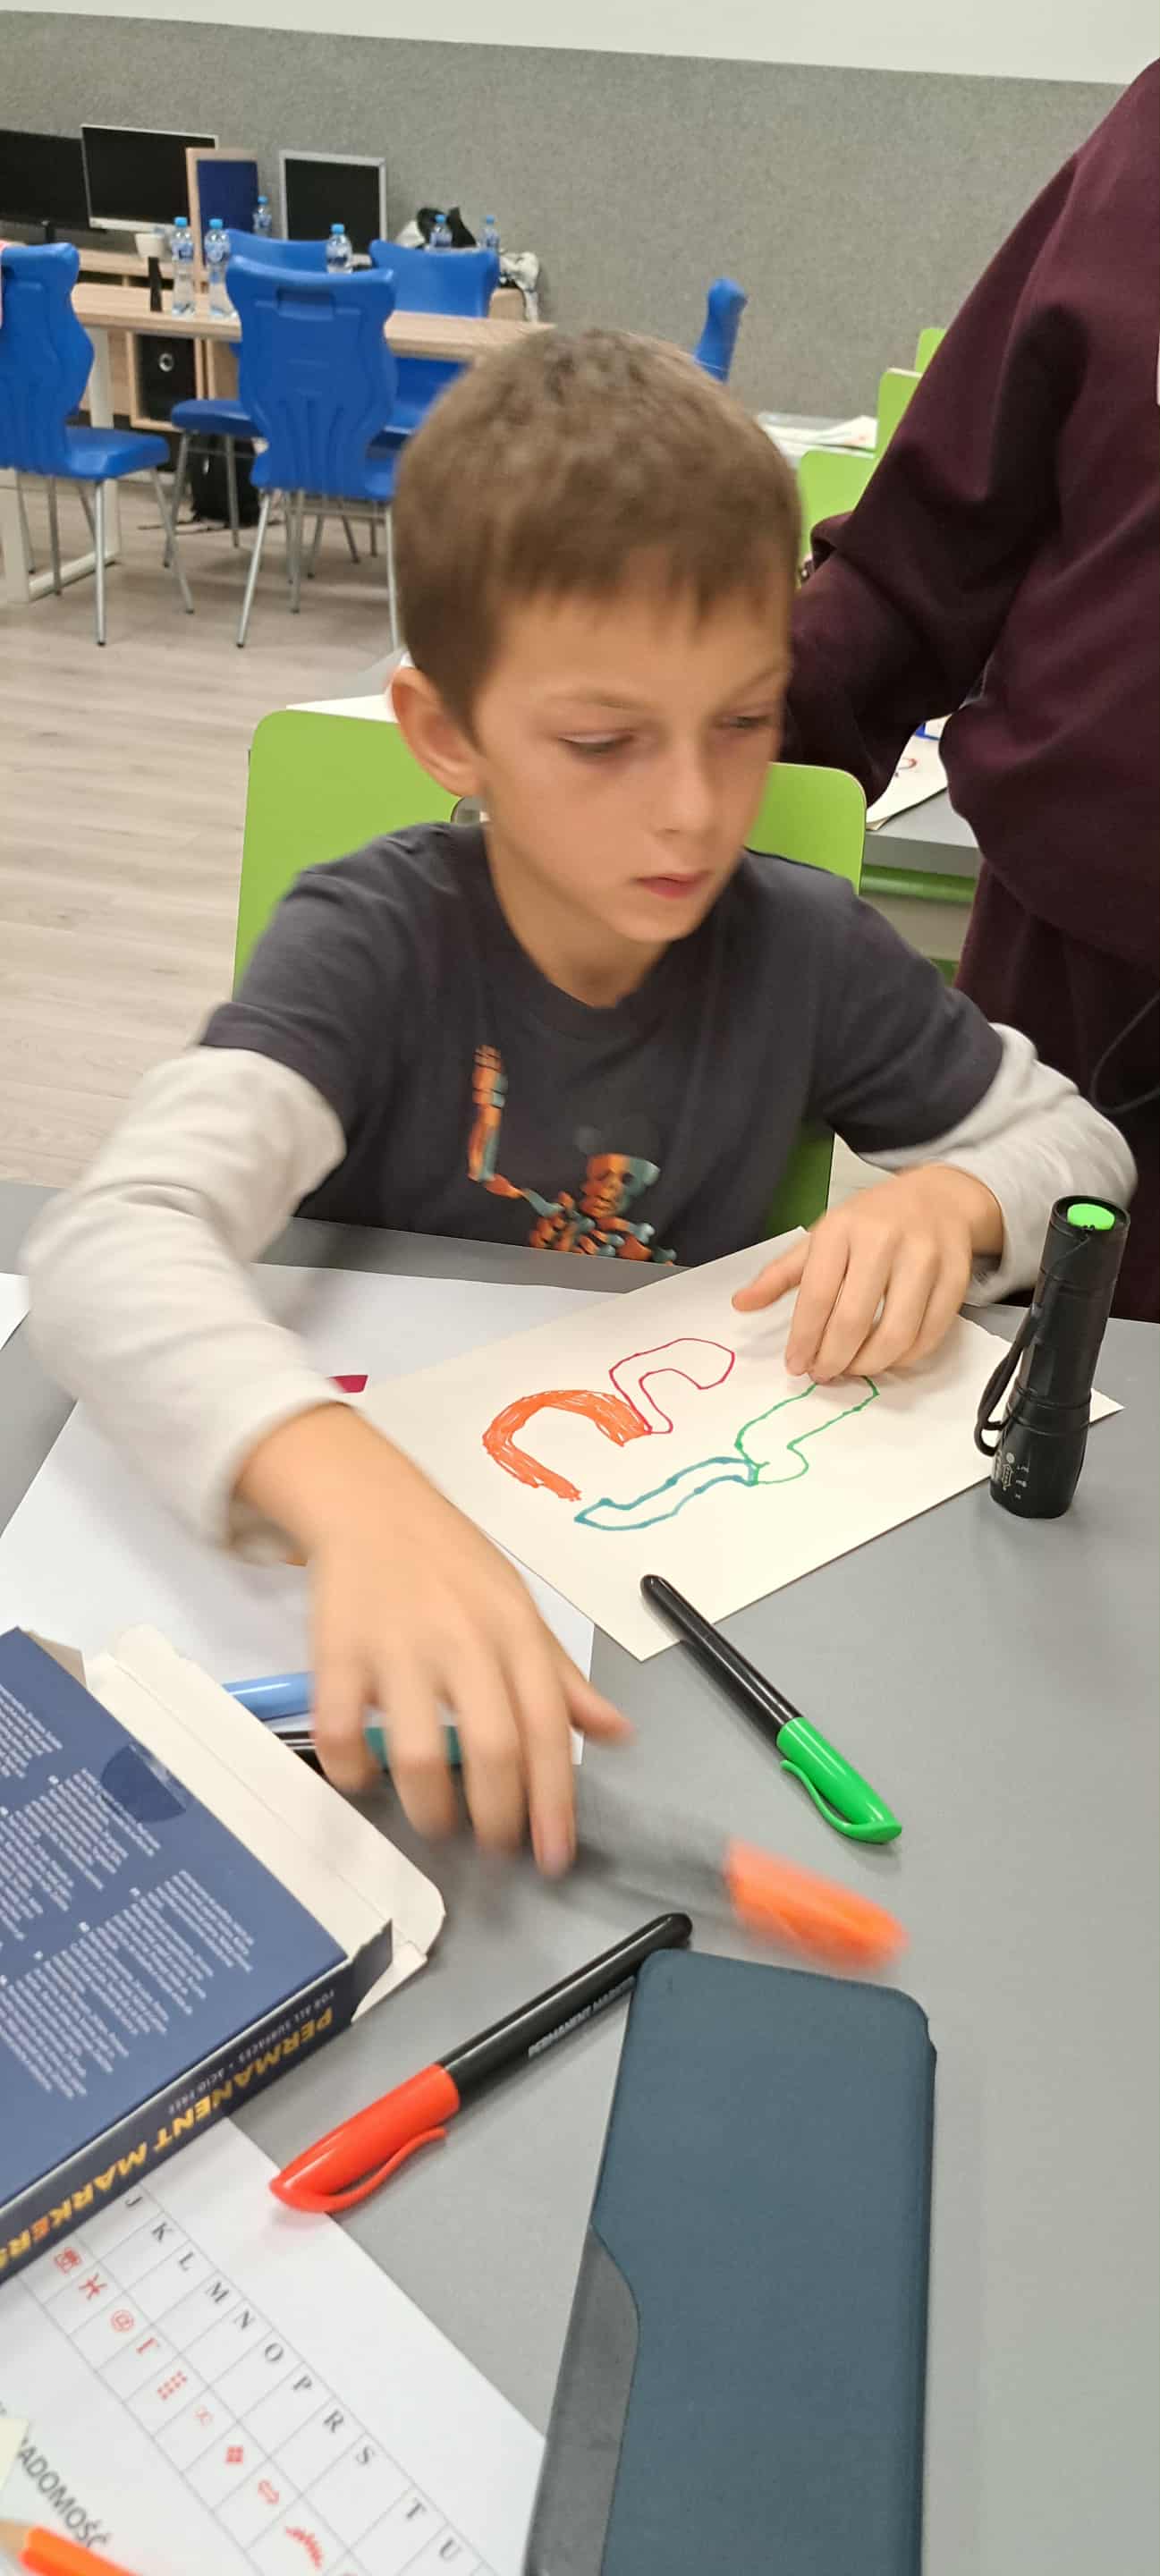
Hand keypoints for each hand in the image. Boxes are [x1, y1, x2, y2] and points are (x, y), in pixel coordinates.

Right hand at [235, 1406, 628, 1872]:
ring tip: (437, 1823)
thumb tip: (617, 1732)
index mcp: (515, 1633)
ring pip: (419, 1754)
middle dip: (497, 1819)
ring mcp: (397, 1648)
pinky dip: (352, 1772)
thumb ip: (563, 1677)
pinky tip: (365, 1780)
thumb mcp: (520, 1607)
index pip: (549, 1730)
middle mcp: (463, 1642)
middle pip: (493, 1751)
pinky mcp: (337, 1651)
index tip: (554, 1855)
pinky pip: (339, 1732)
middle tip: (494, 1848)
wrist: (371, 1501)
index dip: (555, 1802)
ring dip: (430, 1809)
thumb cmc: (452, 1562)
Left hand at [732, 1165, 1002, 1380]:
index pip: (817, 1296)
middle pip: (854, 1319)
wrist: (938, 1197)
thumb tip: (740, 1304)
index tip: (795, 1365)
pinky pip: (931, 1333)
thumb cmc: (870, 1222)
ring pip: (897, 1332)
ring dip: (870, 1364)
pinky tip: (888, 1359)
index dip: (804, 1339)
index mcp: (842, 1229)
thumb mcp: (822, 1238)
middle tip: (823, 1373)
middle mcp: (884, 1240)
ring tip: (853, 1369)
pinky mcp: (956, 1275)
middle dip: (834, 1359)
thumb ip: (780, 1274)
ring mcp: (925, 1257)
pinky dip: (907, 1357)